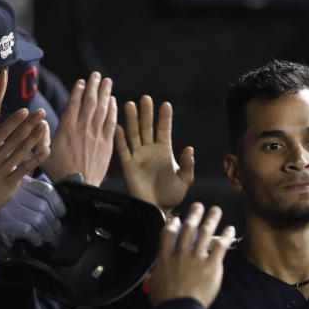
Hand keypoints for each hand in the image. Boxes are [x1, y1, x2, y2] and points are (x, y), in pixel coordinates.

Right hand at [0, 109, 50, 225]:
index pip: (1, 132)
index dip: (14, 120)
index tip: (24, 111)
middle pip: (15, 138)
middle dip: (30, 124)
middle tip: (41, 112)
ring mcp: (4, 170)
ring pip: (22, 150)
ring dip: (35, 137)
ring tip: (45, 126)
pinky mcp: (10, 183)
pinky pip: (25, 169)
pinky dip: (36, 159)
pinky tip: (47, 150)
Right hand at [0, 176, 66, 248]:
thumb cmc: (20, 213)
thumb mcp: (36, 196)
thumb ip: (56, 189)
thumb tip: (78, 176)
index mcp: (23, 183)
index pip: (46, 190)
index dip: (58, 203)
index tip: (61, 214)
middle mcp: (14, 193)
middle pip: (43, 206)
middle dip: (53, 220)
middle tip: (55, 228)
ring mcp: (7, 208)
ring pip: (37, 219)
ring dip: (47, 230)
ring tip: (48, 235)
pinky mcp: (3, 223)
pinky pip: (27, 230)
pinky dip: (36, 237)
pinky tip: (36, 240)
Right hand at [42, 72, 116, 185]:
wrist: (79, 186)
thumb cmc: (59, 172)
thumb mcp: (43, 154)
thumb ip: (42, 136)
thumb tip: (40, 121)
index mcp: (66, 128)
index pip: (74, 104)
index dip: (78, 90)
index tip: (81, 81)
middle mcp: (82, 128)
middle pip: (90, 102)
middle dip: (93, 86)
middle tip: (97, 75)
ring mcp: (96, 135)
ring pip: (102, 109)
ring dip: (105, 94)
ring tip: (107, 81)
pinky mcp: (107, 143)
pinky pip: (111, 122)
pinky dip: (113, 110)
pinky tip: (114, 101)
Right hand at [114, 96, 193, 212]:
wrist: (158, 209)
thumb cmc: (172, 195)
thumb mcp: (184, 180)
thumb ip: (188, 165)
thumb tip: (190, 149)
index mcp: (165, 151)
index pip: (164, 130)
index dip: (165, 118)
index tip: (166, 105)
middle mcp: (150, 150)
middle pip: (147, 127)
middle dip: (146, 113)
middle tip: (145, 98)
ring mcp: (138, 156)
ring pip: (134, 134)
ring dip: (132, 120)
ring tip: (130, 105)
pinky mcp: (128, 166)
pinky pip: (123, 150)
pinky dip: (120, 139)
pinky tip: (118, 126)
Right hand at [146, 203, 234, 307]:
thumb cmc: (166, 301)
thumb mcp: (154, 284)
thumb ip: (157, 275)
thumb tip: (155, 275)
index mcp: (166, 257)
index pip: (168, 233)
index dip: (173, 223)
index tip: (176, 218)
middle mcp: (181, 253)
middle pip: (188, 228)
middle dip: (194, 214)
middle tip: (199, 206)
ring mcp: (197, 258)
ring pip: (205, 233)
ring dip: (211, 219)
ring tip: (216, 210)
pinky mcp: (211, 265)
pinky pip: (220, 247)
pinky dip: (226, 237)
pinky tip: (230, 230)